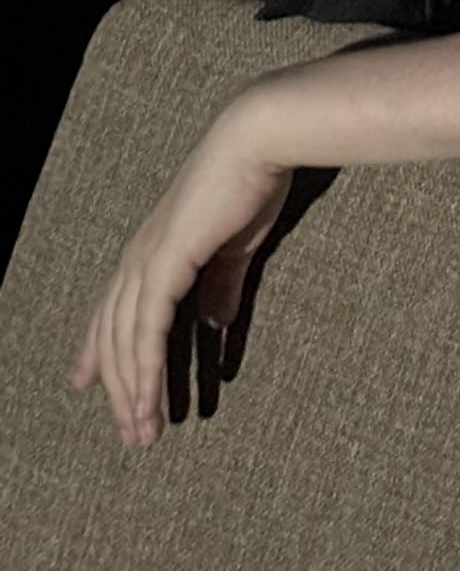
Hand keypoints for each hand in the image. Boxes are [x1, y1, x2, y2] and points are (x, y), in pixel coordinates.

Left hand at [71, 97, 291, 448]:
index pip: (114, 309)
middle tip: (131, 431)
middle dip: (119, 387)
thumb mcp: (235, 245)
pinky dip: (144, 368)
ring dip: (132, 390)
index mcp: (152, 247)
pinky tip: (149, 398)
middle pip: (112, 334)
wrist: (255, 142)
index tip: (89, 385)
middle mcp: (138, 256)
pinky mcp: (163, 264)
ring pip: (124, 341)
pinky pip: (146, 329)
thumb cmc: (250, 183)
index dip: (100, 349)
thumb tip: (216, 318)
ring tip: (143, 431)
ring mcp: (146, 260)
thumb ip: (222, 282)